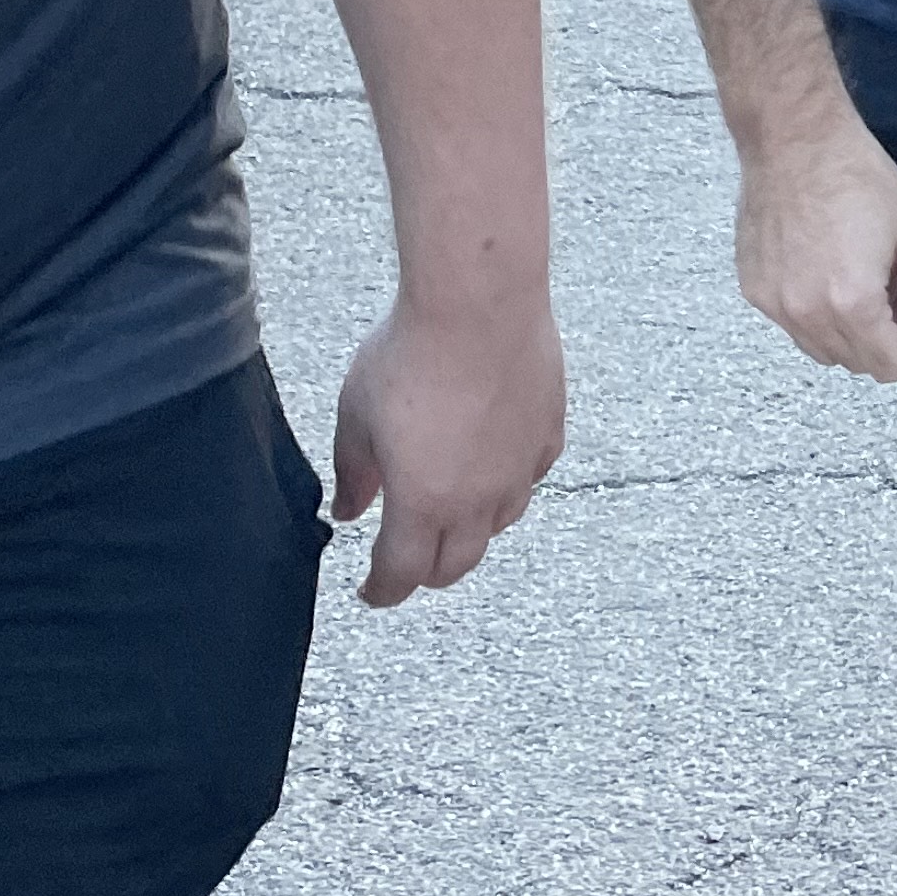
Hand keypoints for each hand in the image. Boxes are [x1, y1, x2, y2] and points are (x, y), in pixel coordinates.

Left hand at [329, 288, 566, 605]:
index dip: (382, 591)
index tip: (370, 592)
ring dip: (471, 531)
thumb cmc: (411, 352)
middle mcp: (478, 500)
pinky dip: (511, 483)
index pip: (401, 575)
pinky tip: (497, 463)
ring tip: (452, 513)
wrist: (478, 302)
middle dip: (426, 572)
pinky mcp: (547, 433)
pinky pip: (531, 477)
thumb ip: (353, 472)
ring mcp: (519, 469)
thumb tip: (348, 510)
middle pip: (456, 565)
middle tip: (407, 562)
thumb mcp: (356, 415)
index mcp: (422, 503)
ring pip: (499, 525)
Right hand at [736, 115, 896, 379]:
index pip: (890, 366)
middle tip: (882, 279)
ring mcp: (775, 304)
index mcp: (852, 304)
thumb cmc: (856, 176)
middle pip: (856, 363)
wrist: (794, 138)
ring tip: (849, 271)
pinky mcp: (753, 290)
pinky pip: (790, 325)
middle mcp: (807, 314)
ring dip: (843, 327)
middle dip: (878, 333)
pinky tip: (818, 262)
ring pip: (820, 350)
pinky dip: (809, 309)